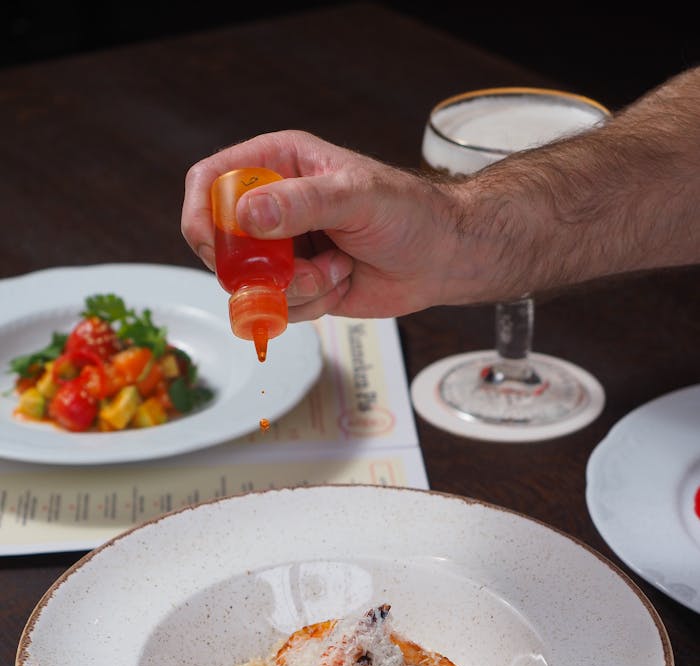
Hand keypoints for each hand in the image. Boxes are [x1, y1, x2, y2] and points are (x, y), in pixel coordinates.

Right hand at [181, 130, 469, 321]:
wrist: (441, 257)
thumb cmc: (408, 213)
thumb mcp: (356, 197)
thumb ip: (302, 203)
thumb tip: (246, 215)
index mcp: (278, 163)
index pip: (212, 181)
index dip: (201, 214)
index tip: (212, 246)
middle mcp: (273, 206)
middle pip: (221, 243)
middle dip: (254, 267)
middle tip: (291, 271)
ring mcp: (283, 249)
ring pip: (251, 284)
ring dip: (296, 288)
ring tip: (339, 267)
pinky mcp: (297, 285)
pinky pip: (279, 307)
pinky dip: (311, 304)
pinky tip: (342, 281)